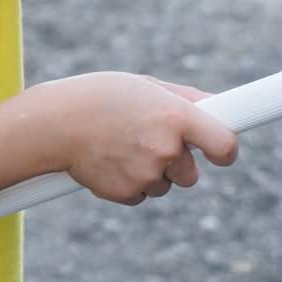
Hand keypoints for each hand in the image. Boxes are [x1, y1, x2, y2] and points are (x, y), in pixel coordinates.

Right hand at [34, 72, 238, 203]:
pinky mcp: (127, 193)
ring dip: (151, 171)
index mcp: (176, 116)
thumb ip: (185, 99)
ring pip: (165, 184)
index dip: (227, 152)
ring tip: (122, 146)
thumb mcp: (146, 86)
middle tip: (148, 139)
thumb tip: (217, 108)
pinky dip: (130, 183)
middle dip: (177, 161)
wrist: (55, 123)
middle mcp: (166, 148)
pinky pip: (141, 195)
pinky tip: (110, 161)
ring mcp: (146, 174)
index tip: (224, 153)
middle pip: (191, 173)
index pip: (224, 144)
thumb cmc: (102, 97)